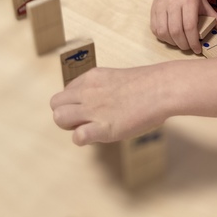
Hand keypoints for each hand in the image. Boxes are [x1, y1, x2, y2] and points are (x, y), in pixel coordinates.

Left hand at [50, 64, 169, 144]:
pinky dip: (83, 139)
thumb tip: (98, 101)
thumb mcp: (115, 78)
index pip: (66, 93)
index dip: (74, 105)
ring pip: (59, 117)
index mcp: (91, 77)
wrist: (161, 88)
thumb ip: (101, 87)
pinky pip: (78, 136)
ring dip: (70, 126)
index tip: (89, 110)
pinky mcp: (103, 127)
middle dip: (66, 115)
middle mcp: (87, 91)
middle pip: (55, 104)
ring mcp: (94, 109)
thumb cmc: (146, 84)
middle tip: (84, 121)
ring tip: (89, 128)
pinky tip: (97, 136)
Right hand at [150, 0, 216, 53]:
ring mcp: (161, 6)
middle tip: (189, 47)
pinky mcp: (153, 9)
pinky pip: (155, 29)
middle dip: (183, 44)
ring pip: (164, 31)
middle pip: (176, 31)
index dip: (193, 41)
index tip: (198, 49)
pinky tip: (171, 37)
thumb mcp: (206, 5)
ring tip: (180, 42)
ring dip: (172, 42)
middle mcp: (173, 3)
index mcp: (188, 1)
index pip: (189, 26)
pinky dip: (163, 37)